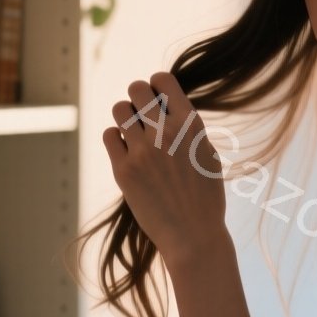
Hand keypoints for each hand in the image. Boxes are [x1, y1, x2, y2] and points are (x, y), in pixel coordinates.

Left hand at [102, 72, 228, 262]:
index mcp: (191, 125)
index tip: (157, 97)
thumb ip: (189, 129)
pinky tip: (126, 152)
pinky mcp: (123, 169)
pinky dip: (116, 139)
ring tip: (134, 134)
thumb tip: (169, 107)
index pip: (163, 80)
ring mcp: (143, 150)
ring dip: (125, 117)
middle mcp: (167, 132)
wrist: (193, 236)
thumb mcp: (207, 155)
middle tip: (143, 115)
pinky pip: (109, 135)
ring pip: (119, 109)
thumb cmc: (205, 198)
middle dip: (138, 97)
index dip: (156, 84)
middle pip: (137, 88)